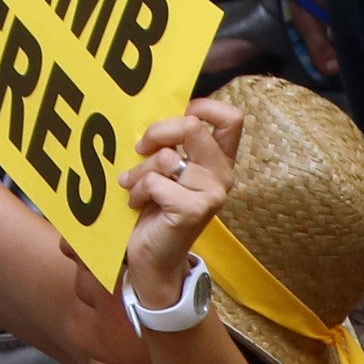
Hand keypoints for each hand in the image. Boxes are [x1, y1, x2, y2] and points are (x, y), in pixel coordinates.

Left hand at [120, 100, 239, 291]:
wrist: (152, 258)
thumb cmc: (155, 209)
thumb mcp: (165, 169)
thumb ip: (170, 143)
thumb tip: (151, 110)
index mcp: (219, 160)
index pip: (231, 118)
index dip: (203, 106)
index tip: (177, 114)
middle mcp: (222, 174)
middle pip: (193, 126)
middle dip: (157, 132)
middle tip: (140, 148)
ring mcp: (212, 193)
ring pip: (167, 158)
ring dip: (139, 170)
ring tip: (131, 185)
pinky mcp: (195, 210)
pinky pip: (157, 182)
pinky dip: (138, 190)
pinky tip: (136, 203)